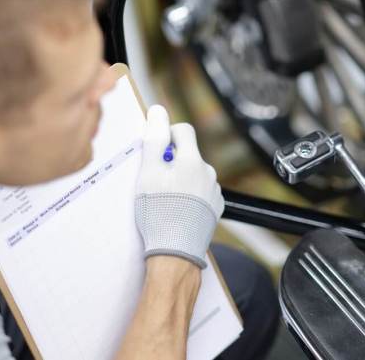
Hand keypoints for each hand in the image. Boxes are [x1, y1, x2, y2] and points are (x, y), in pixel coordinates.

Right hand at [135, 105, 223, 267]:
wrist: (175, 253)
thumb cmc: (159, 212)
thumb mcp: (149, 171)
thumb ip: (154, 138)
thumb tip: (158, 111)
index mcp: (193, 160)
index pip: (183, 129)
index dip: (167, 135)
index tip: (156, 152)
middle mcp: (208, 173)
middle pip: (188, 153)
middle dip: (172, 161)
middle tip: (156, 181)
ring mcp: (214, 192)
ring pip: (195, 174)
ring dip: (181, 179)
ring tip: (166, 200)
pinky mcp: (215, 209)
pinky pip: (201, 192)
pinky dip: (190, 196)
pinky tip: (177, 209)